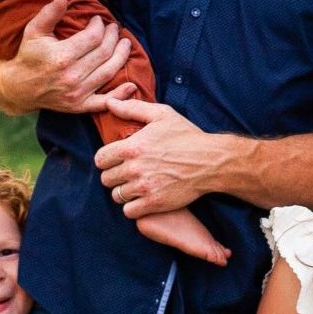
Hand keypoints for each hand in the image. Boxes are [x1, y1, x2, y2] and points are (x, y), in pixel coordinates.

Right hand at [0, 3, 131, 115]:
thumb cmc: (27, 56)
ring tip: (126, 44)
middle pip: (104, 54)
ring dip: (121, 57)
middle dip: (113, 38)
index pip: (93, 38)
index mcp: (62, 56)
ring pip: (108, 73)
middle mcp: (72, 76)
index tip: (99, 20)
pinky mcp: (79, 106)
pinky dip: (120, 95)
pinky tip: (132, 85)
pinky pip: (104, 102)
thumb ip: (50, 14)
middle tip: (115, 29)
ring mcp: (77, 93)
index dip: (100, 27)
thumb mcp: (34, 32)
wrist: (18, 87)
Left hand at [93, 98, 213, 216]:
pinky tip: (142, 199)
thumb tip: (109, 102)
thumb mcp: (161, 114)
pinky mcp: (154, 203)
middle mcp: (135, 168)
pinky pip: (129, 211)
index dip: (107, 160)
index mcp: (132, 147)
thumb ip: (132, 108)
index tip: (117, 160)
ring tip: (136, 186)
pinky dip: (133, 207)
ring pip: (116, 196)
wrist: (211, 162)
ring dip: (124, 192)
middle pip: (106, 179)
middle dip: (115, 176)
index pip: (100, 159)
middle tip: (128, 174)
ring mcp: (144, 188)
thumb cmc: (187, 136)